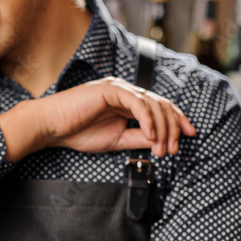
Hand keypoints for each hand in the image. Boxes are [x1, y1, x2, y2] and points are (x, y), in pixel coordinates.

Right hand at [0, 77, 195, 160]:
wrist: (52, 127)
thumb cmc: (78, 132)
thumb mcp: (117, 140)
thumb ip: (139, 138)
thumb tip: (162, 142)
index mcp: (128, 103)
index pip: (160, 108)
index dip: (178, 121)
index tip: (189, 137)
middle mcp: (127, 92)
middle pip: (162, 105)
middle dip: (173, 129)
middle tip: (173, 150)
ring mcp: (120, 89)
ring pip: (153, 104)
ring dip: (162, 129)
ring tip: (162, 149)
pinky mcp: (111, 90)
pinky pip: (138, 103)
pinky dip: (148, 120)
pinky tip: (150, 135)